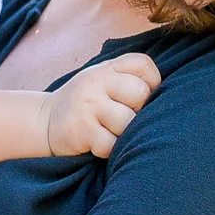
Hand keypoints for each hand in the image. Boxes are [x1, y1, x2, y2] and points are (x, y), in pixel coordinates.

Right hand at [42, 53, 160, 157]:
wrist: (44, 121)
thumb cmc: (86, 104)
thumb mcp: (102, 80)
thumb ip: (129, 79)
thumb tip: (170, 99)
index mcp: (106, 68)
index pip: (143, 65)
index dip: (152, 83)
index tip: (141, 99)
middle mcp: (96, 82)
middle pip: (140, 93)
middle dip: (139, 111)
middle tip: (125, 119)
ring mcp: (88, 105)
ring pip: (127, 122)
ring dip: (124, 134)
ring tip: (111, 132)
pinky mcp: (80, 130)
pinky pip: (110, 145)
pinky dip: (109, 150)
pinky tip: (99, 144)